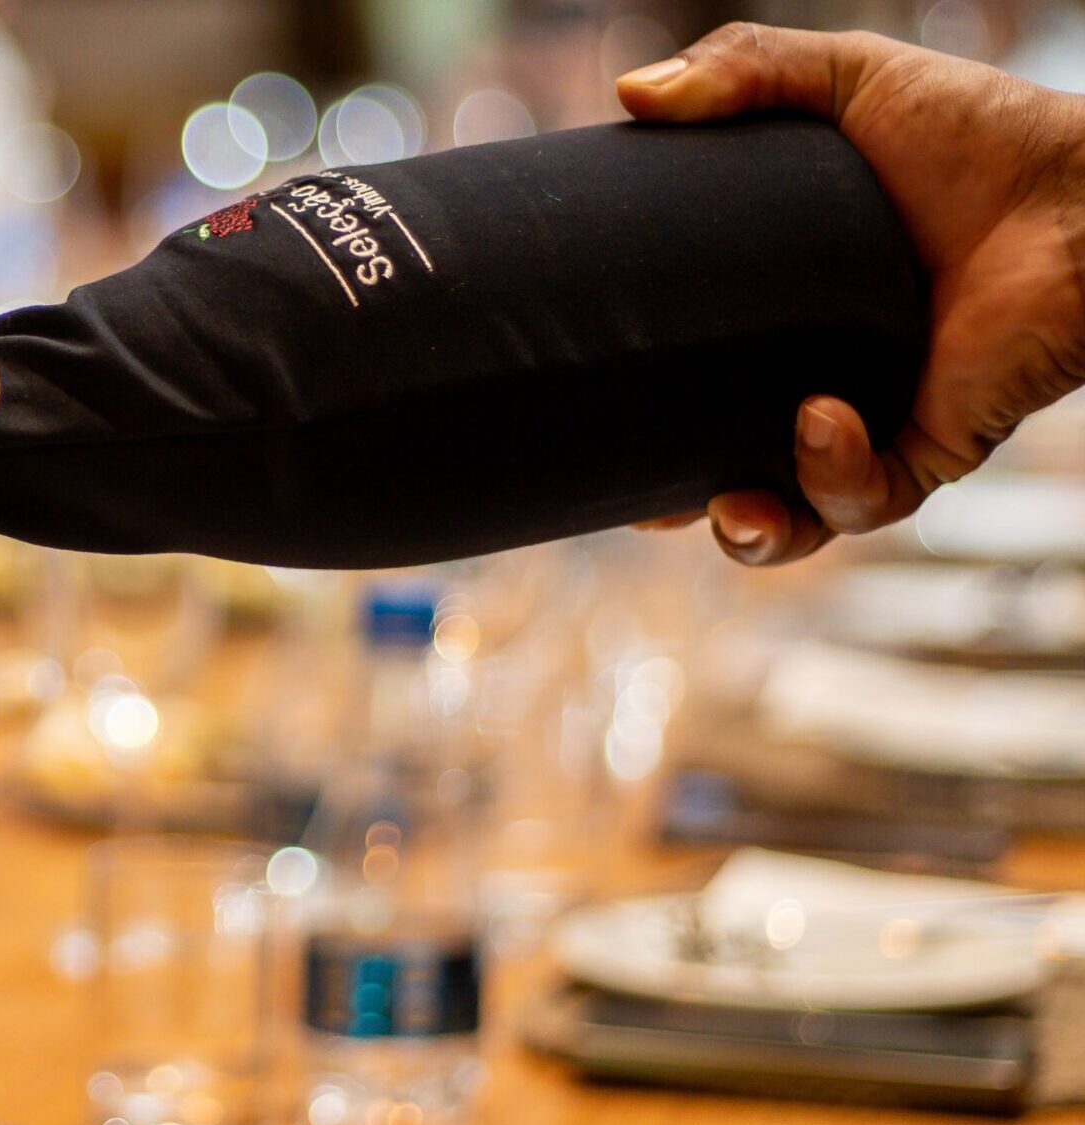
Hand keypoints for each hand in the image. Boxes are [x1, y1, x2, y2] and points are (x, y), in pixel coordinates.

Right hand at [617, 25, 1084, 564]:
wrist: (1084, 187)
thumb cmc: (984, 136)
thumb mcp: (851, 84)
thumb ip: (744, 71)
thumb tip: (631, 90)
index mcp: (794, 326)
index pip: (708, 392)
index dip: (654, 431)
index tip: (607, 436)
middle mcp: (833, 386)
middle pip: (742, 477)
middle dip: (694, 511)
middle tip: (646, 507)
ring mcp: (881, 425)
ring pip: (801, 520)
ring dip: (755, 531)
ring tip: (728, 499)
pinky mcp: (933, 449)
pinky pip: (865, 500)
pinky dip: (832, 476)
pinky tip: (821, 420)